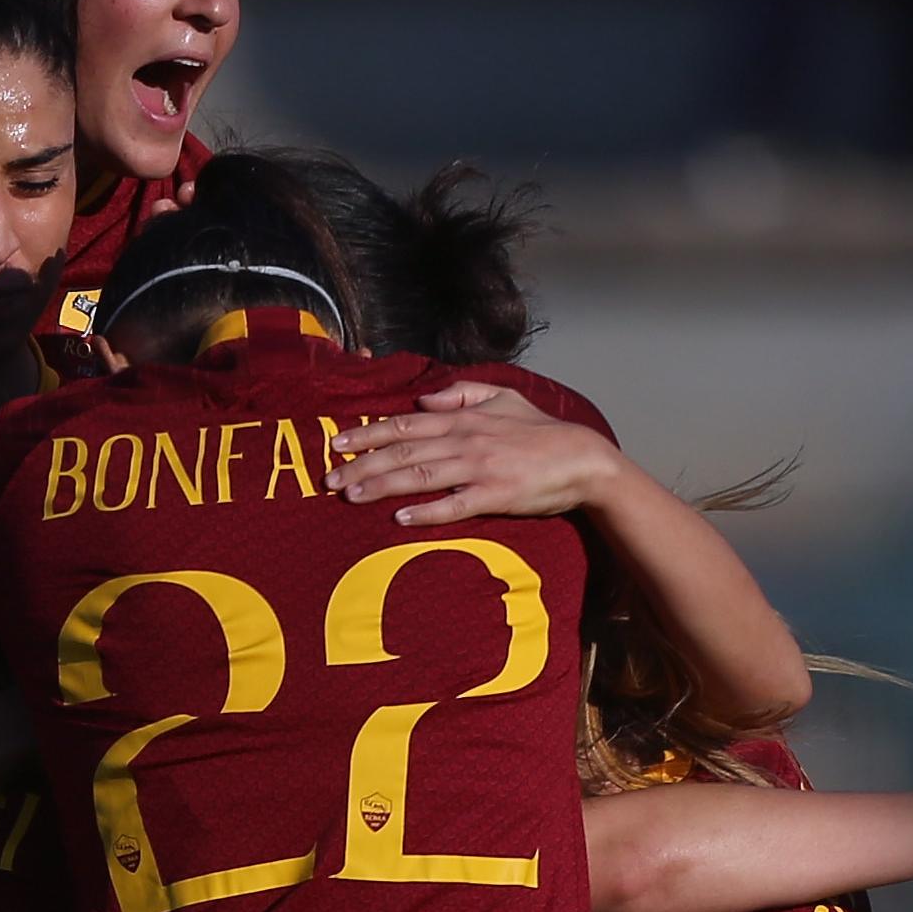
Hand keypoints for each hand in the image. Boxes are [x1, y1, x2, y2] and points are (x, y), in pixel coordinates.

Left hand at [329, 383, 623, 525]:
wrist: (583, 459)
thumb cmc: (539, 431)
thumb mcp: (503, 397)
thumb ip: (462, 393)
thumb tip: (425, 398)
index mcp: (463, 418)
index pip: (405, 423)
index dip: (368, 434)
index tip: (337, 444)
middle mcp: (465, 441)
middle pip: (403, 451)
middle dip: (362, 465)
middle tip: (329, 479)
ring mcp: (479, 469)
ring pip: (420, 476)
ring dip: (382, 486)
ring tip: (350, 496)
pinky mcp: (495, 496)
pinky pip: (454, 505)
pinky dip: (426, 511)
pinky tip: (400, 518)